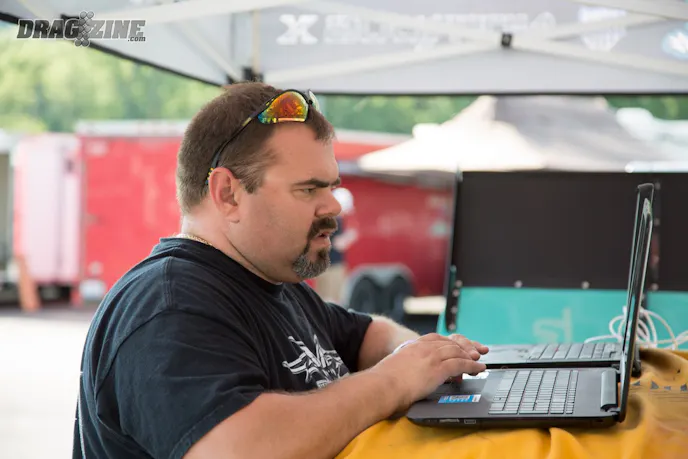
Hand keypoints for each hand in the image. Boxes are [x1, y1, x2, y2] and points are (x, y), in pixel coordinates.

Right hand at [370, 333, 486, 413]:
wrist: (382, 386)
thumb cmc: (382, 383)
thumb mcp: (392, 368)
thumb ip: (402, 368)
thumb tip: (401, 380)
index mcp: (411, 346)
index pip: (435, 338)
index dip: (448, 342)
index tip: (455, 346)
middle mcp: (423, 348)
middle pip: (449, 343)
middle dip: (464, 348)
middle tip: (473, 353)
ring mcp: (431, 357)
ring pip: (457, 352)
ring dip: (470, 357)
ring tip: (479, 362)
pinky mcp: (438, 368)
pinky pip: (461, 364)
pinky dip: (472, 366)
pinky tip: (479, 369)